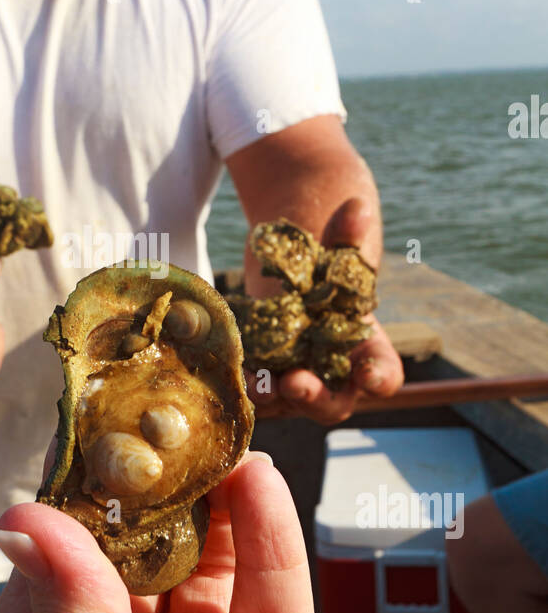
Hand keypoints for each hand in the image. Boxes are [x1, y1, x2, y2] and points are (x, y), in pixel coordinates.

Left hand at [250, 197, 403, 423]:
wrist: (288, 260)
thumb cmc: (325, 256)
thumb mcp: (338, 243)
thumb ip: (349, 233)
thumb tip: (357, 209)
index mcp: (365, 347)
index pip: (383, 374)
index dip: (379, 378)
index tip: (369, 375)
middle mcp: (332, 372)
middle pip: (332, 402)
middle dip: (315, 397)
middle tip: (296, 383)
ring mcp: (294, 377)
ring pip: (286, 403)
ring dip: (271, 398)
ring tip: (256, 381)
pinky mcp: (262, 371)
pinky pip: (254, 388)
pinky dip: (243, 384)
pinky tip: (229, 371)